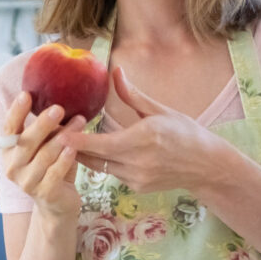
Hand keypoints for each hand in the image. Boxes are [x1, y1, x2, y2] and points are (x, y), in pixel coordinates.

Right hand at [0, 93, 86, 220]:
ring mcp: (27, 182)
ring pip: (44, 155)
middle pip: (26, 141)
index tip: (26, 94)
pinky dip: (65, 159)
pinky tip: (74, 148)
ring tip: (79, 121)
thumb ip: (46, 129)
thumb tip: (58, 98)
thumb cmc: (52, 167)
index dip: (16, 112)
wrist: (57, 204)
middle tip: (58, 108)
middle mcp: (13, 166)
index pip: (9, 128)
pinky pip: (55, 172)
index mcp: (9, 151)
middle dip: (42, 123)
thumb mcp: (45, 145)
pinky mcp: (44, 193)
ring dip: (63, 137)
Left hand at [61, 67, 221, 192]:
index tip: (56, 132)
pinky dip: (105, 162)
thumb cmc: (186, 133)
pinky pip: (112, 173)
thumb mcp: (160, 110)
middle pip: (92, 158)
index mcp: (142, 140)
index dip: (75, 140)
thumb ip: (132, 95)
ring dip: (86, 155)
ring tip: (68, 141)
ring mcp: (136, 178)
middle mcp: (136, 163)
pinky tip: (98, 151)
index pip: (98, 144)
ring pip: (99, 167)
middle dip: (72, 147)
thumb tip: (115, 72)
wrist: (207, 166)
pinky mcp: (136, 188)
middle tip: (53, 134)